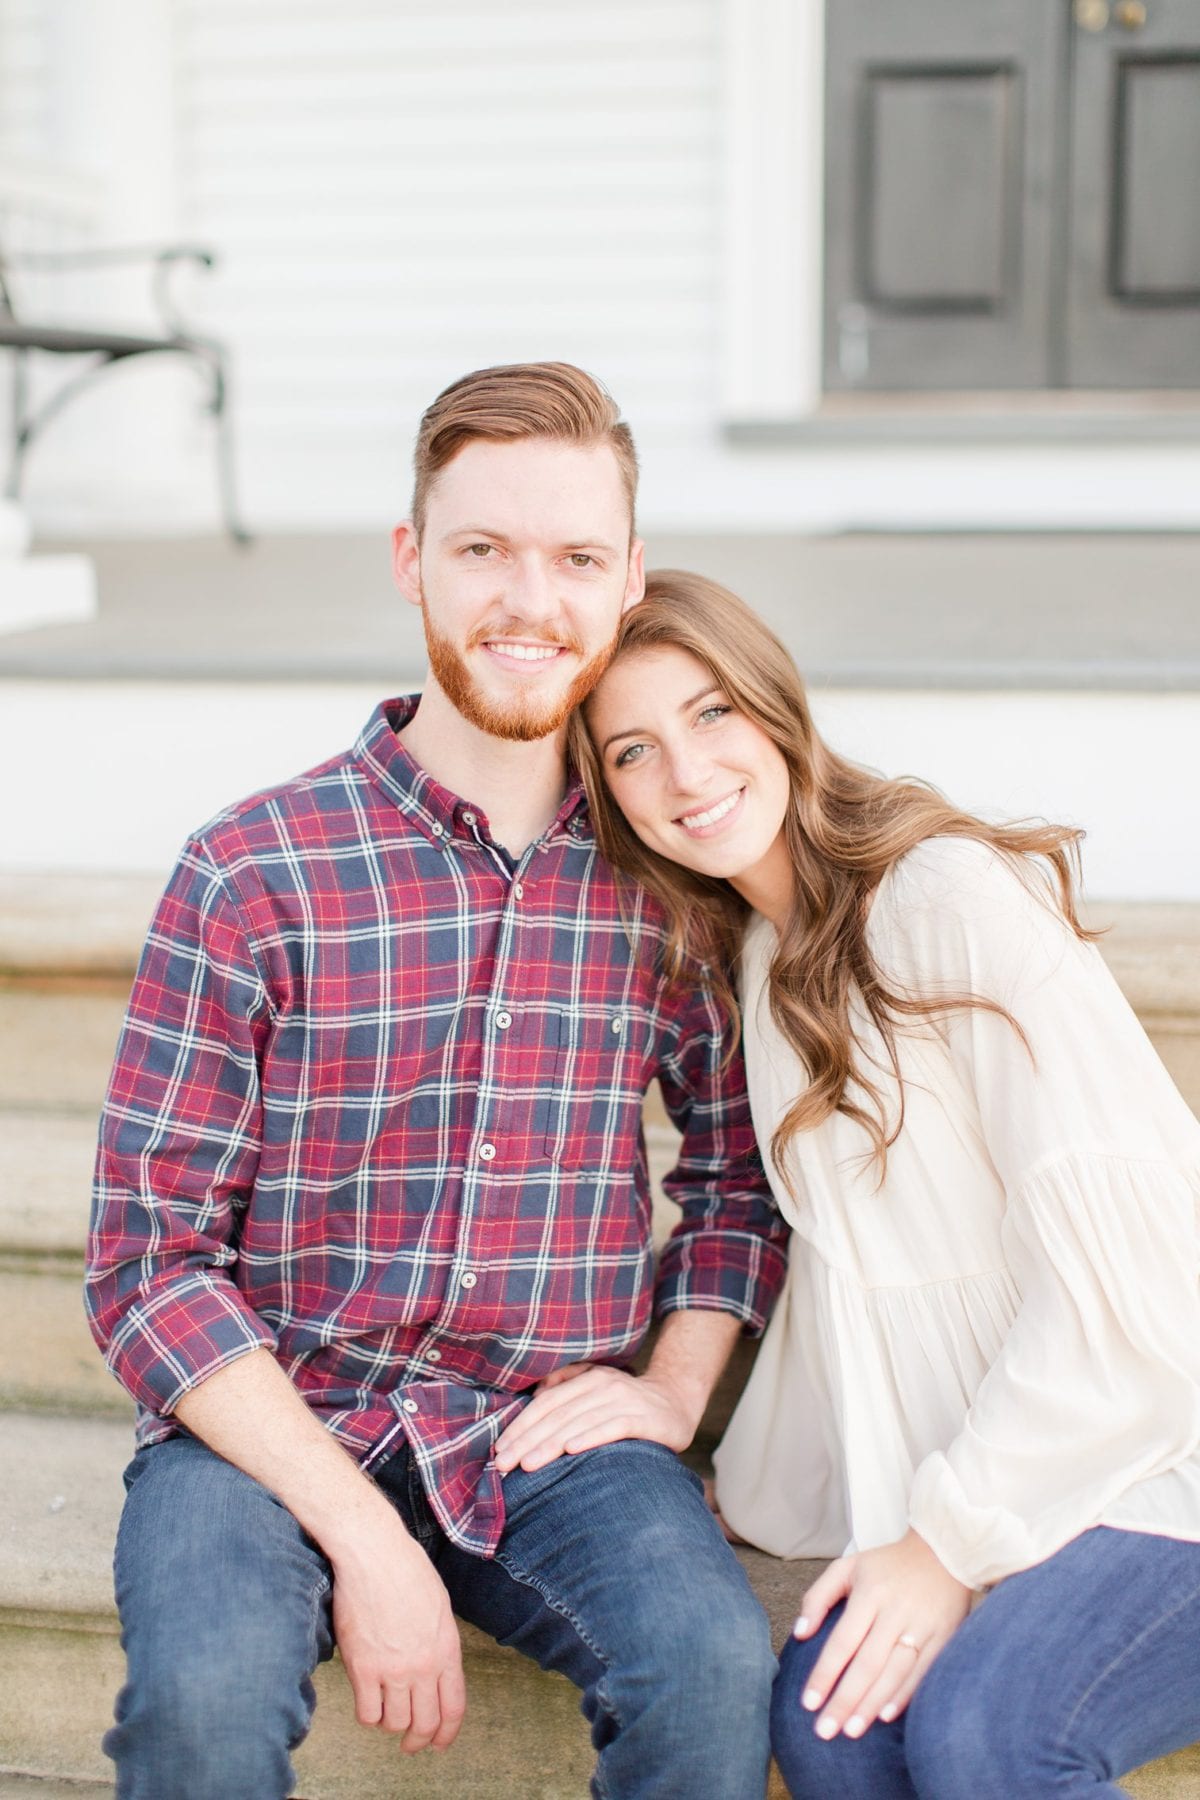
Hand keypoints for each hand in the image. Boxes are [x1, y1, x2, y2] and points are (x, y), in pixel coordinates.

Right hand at [330, 1515, 465, 1753]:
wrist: (375, 1553)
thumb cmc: (407, 1571)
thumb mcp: (439, 1607)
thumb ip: (440, 1644)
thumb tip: (435, 1672)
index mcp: (447, 1649)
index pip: (453, 1708)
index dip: (446, 1734)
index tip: (439, 1744)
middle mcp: (424, 1665)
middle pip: (425, 1723)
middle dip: (419, 1740)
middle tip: (410, 1746)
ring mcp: (393, 1669)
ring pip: (395, 1723)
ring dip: (391, 1725)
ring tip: (386, 1712)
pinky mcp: (363, 1668)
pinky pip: (367, 1714)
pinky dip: (368, 1716)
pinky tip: (367, 1702)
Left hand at [492, 1362, 699, 1472]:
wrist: (676, 1401)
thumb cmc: (627, 1402)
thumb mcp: (596, 1387)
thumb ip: (566, 1385)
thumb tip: (535, 1393)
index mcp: (586, 1379)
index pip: (545, 1404)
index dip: (520, 1426)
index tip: (499, 1450)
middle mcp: (602, 1386)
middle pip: (557, 1415)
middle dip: (527, 1441)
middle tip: (503, 1464)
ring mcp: (624, 1400)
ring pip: (579, 1423)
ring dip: (550, 1444)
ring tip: (528, 1464)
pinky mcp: (643, 1418)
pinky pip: (612, 1427)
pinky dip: (591, 1437)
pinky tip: (572, 1450)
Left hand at [793, 1529, 970, 1740]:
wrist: (945, 1551)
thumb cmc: (888, 1563)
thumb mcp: (847, 1566)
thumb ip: (818, 1596)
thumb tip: (800, 1633)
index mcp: (870, 1593)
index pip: (842, 1641)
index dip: (825, 1674)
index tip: (808, 1703)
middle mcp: (896, 1611)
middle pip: (867, 1664)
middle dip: (845, 1700)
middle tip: (825, 1731)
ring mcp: (922, 1626)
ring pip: (894, 1672)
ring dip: (872, 1704)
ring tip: (851, 1731)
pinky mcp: (944, 1637)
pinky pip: (923, 1672)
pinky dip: (905, 1695)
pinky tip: (886, 1716)